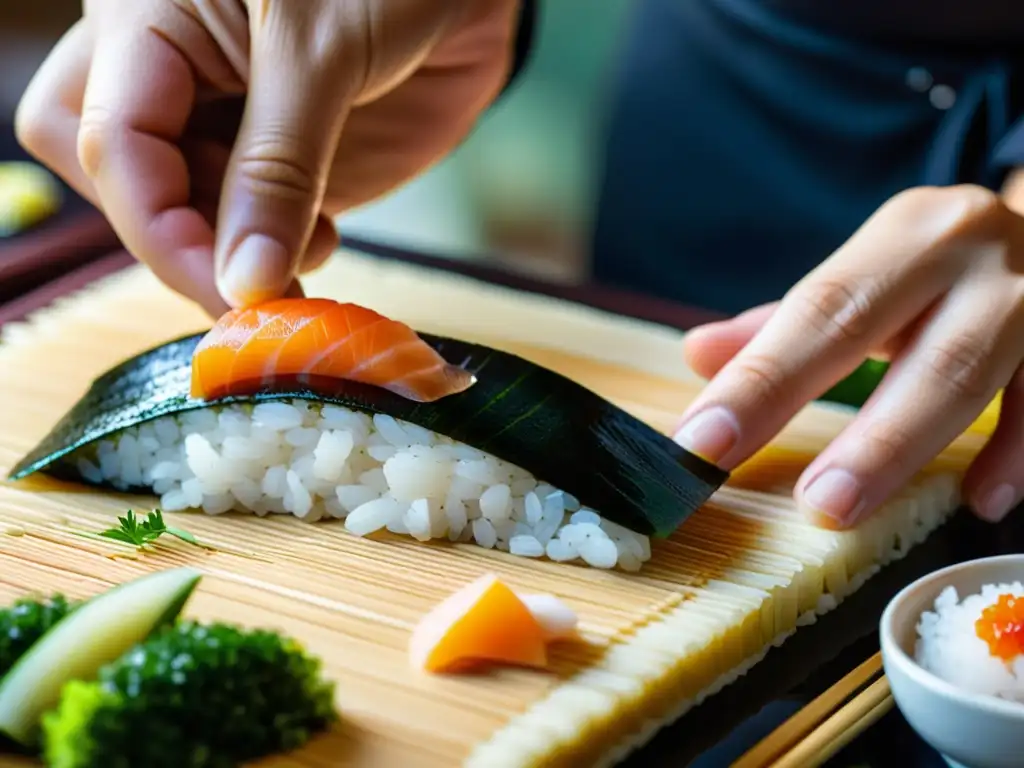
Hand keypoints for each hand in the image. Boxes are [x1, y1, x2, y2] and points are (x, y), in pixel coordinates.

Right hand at [15, 0, 519, 314]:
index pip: (111, 143)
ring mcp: (220, 120)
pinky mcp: (274, 158)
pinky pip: (245, 221)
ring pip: (177, 207)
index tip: (228, 293)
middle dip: (173, 238)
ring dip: (227, 252)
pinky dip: (273, 248)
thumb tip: (244, 283)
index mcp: (147, 21)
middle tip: (250, 281)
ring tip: (303, 254)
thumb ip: (278, 168)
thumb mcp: (322, 54)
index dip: (162, 230)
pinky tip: (320, 240)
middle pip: (115, 175)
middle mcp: (169, 74)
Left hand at [676, 185, 1023, 528]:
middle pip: (906, 345)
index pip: (819, 309)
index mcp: (907, 234)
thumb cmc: (940, 268)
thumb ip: (786, 324)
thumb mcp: (869, 276)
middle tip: (804, 500)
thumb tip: (699, 356)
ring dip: (904, 448)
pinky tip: (980, 500)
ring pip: (969, 375)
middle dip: (853, 430)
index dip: (758, 380)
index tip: (700, 442)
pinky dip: (1015, 455)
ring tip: (845, 508)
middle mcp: (973, 253)